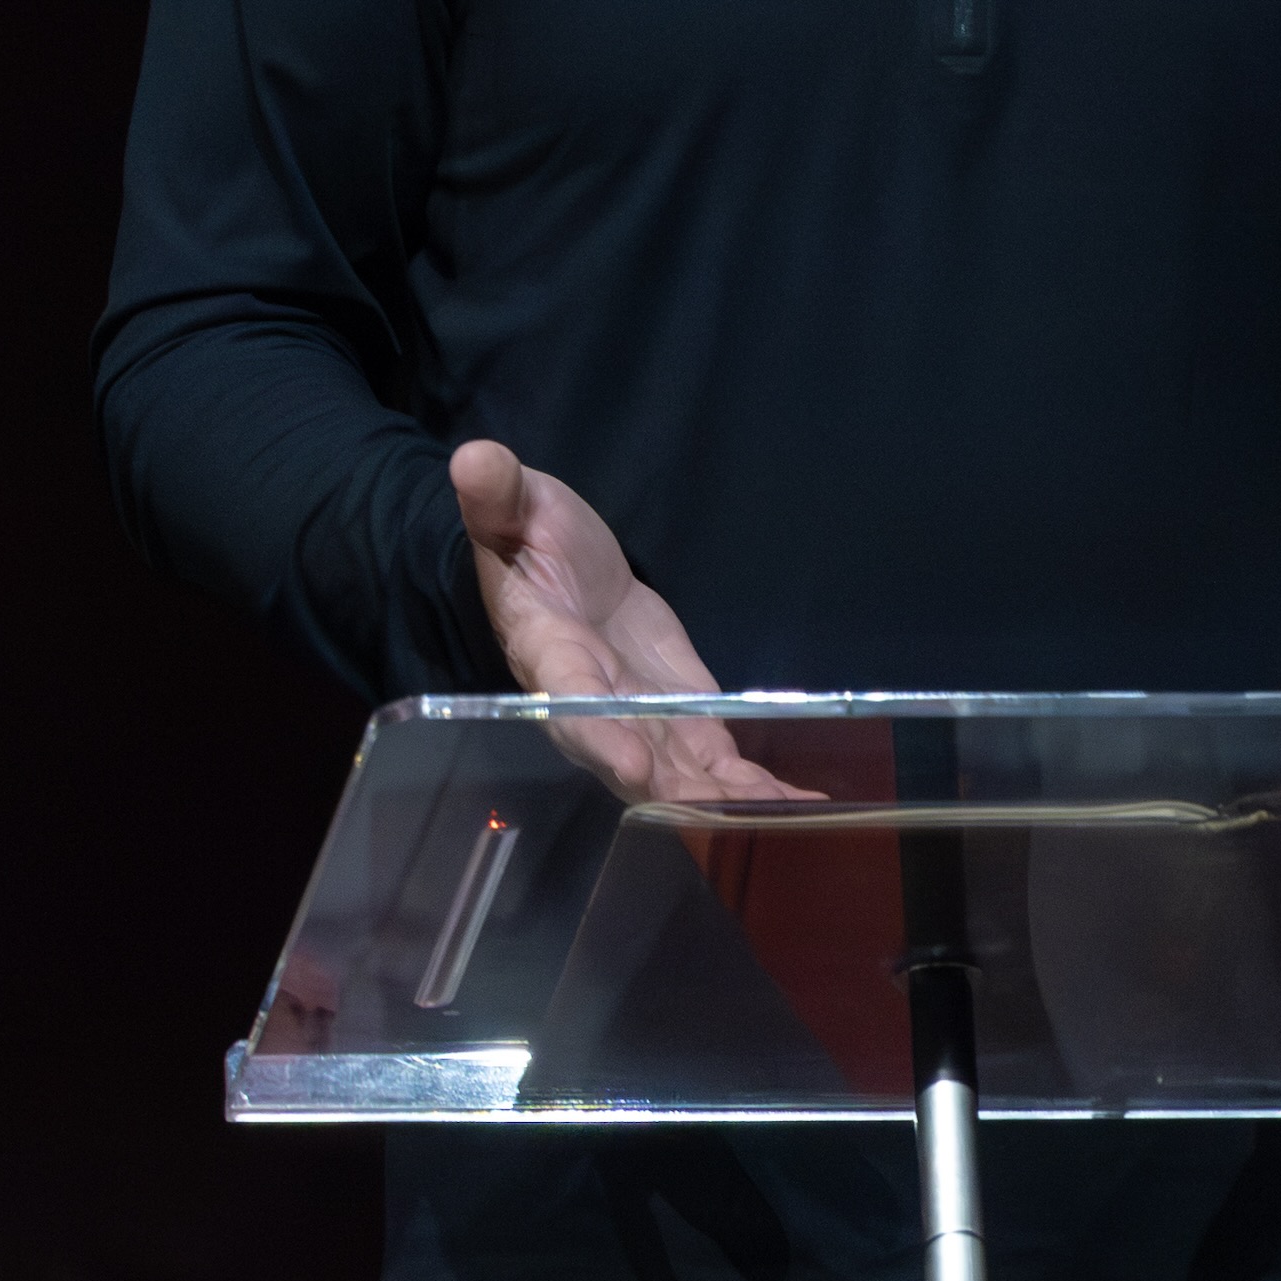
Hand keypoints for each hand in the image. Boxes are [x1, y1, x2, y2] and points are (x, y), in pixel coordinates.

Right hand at [453, 441, 810, 806]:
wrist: (565, 568)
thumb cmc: (530, 538)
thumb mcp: (516, 506)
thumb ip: (498, 493)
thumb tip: (472, 458)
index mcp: (551, 656)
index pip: (571, 702)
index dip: (600, 735)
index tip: (630, 763)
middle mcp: (597, 708)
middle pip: (635, 764)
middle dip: (679, 793)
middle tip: (727, 817)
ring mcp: (645, 722)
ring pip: (685, 778)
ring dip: (729, 804)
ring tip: (785, 823)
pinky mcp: (686, 722)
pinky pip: (721, 767)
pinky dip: (758, 791)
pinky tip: (808, 810)